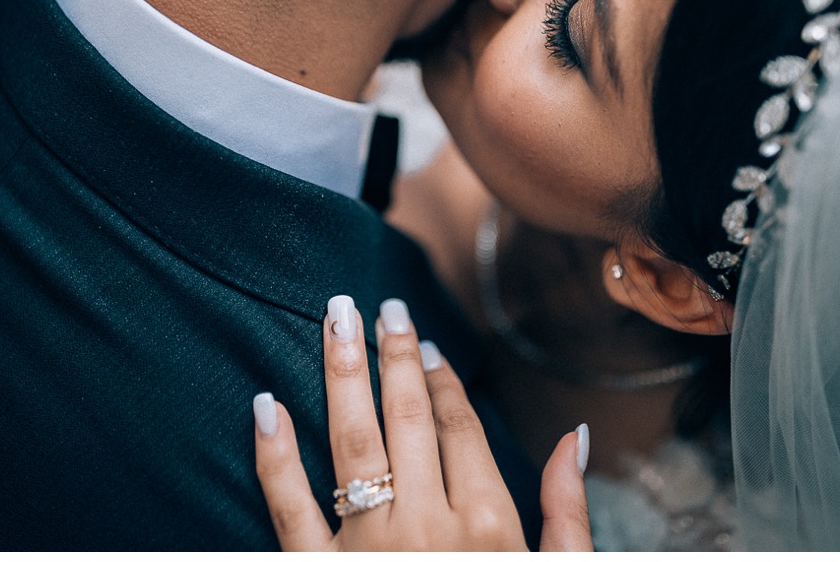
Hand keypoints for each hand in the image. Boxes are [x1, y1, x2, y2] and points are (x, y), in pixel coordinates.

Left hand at [252, 295, 593, 550]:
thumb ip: (568, 510)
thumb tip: (576, 435)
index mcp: (487, 526)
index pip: (458, 425)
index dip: (440, 377)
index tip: (424, 342)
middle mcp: (425, 527)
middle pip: (404, 418)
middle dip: (392, 354)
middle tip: (378, 303)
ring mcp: (367, 551)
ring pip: (349, 442)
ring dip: (340, 373)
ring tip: (333, 317)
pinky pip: (286, 507)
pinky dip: (272, 454)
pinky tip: (263, 404)